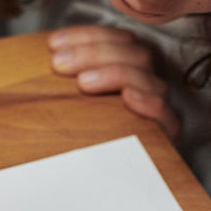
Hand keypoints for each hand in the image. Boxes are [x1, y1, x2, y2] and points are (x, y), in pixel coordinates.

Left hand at [48, 25, 180, 139]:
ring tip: (83, 82)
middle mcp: (145, 79)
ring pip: (146, 76)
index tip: (53, 44)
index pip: (114, 39)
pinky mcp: (166, 129)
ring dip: (114, 74)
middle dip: (93, 52)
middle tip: (59, 64)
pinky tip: (128, 97)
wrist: (104, 174)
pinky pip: (164, 111)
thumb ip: (65, 75)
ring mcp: (157, 102)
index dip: (85, 36)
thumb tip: (43, 54)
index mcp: (128, 63)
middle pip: (133, 53)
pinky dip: (147, 101)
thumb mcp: (69, 99)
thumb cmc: (82, 130)